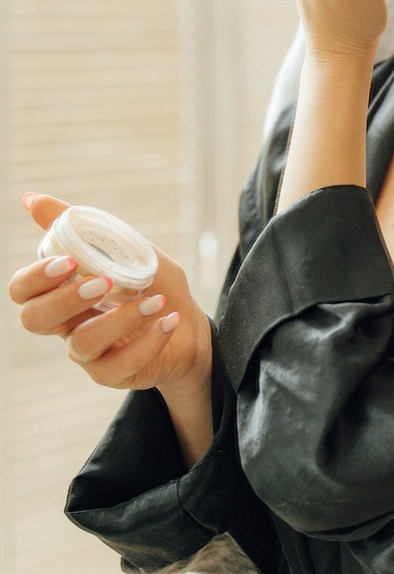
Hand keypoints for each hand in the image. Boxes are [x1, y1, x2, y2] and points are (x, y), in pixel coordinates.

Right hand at [8, 194, 211, 395]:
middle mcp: (66, 324)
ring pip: (82, 343)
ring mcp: (86, 353)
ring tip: (156, 300)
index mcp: (62, 291)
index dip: (35, 278)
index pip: (22, 290)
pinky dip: (149, 339)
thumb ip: (80, 226)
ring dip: (122, 318)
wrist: (190, 324)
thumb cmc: (151, 282)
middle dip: (65, 298)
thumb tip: (30, 199)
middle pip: (34, 319)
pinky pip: (119, 364)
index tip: (68, 261)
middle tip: (105, 282)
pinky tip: (169, 319)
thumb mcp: (123, 247)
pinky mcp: (112, 374)